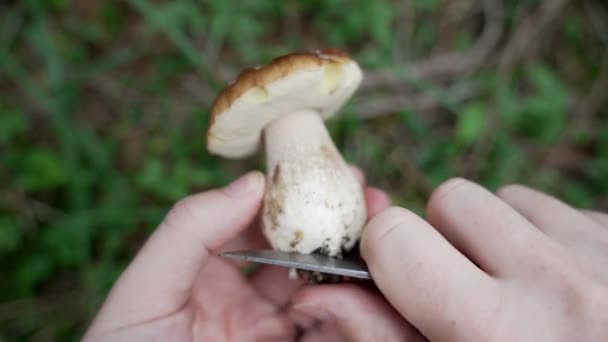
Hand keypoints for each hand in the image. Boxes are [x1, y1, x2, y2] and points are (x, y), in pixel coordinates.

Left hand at [83, 169, 391, 340]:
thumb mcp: (147, 290)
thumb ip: (191, 230)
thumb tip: (254, 180)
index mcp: (215, 276)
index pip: (266, 228)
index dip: (301, 200)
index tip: (338, 174)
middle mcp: (251, 305)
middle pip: (308, 259)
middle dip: (342, 230)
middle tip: (373, 202)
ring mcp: (275, 336)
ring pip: (332, 297)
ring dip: (356, 271)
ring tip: (374, 247)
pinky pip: (334, 336)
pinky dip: (352, 316)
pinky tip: (353, 295)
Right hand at [293, 178, 607, 340]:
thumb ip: (384, 339)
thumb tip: (317, 293)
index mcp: (504, 335)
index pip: (397, 237)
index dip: (386, 255)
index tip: (400, 280)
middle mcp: (564, 285)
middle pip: (450, 200)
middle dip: (443, 239)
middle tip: (469, 295)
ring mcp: (606, 253)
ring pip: (508, 199)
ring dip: (499, 238)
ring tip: (525, 296)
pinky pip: (560, 210)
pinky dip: (547, 239)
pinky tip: (569, 290)